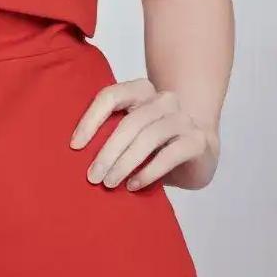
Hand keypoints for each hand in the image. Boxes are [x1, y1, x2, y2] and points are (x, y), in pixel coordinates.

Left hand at [69, 78, 219, 191]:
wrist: (200, 152)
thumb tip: (78, 154)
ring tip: (110, 183)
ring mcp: (182, 118)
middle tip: (92, 176)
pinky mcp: (196, 141)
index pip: (111, 96)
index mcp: (141, 90)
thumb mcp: (131, 134)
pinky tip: (133, 185)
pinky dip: (148, 172)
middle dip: (107, 151)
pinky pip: (169, 154)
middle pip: (129, 121)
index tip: (75, 145)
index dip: (91, 119)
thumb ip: (112, 134)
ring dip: (125, 163)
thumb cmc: (156, 144)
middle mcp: (163, 99)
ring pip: (148, 137)